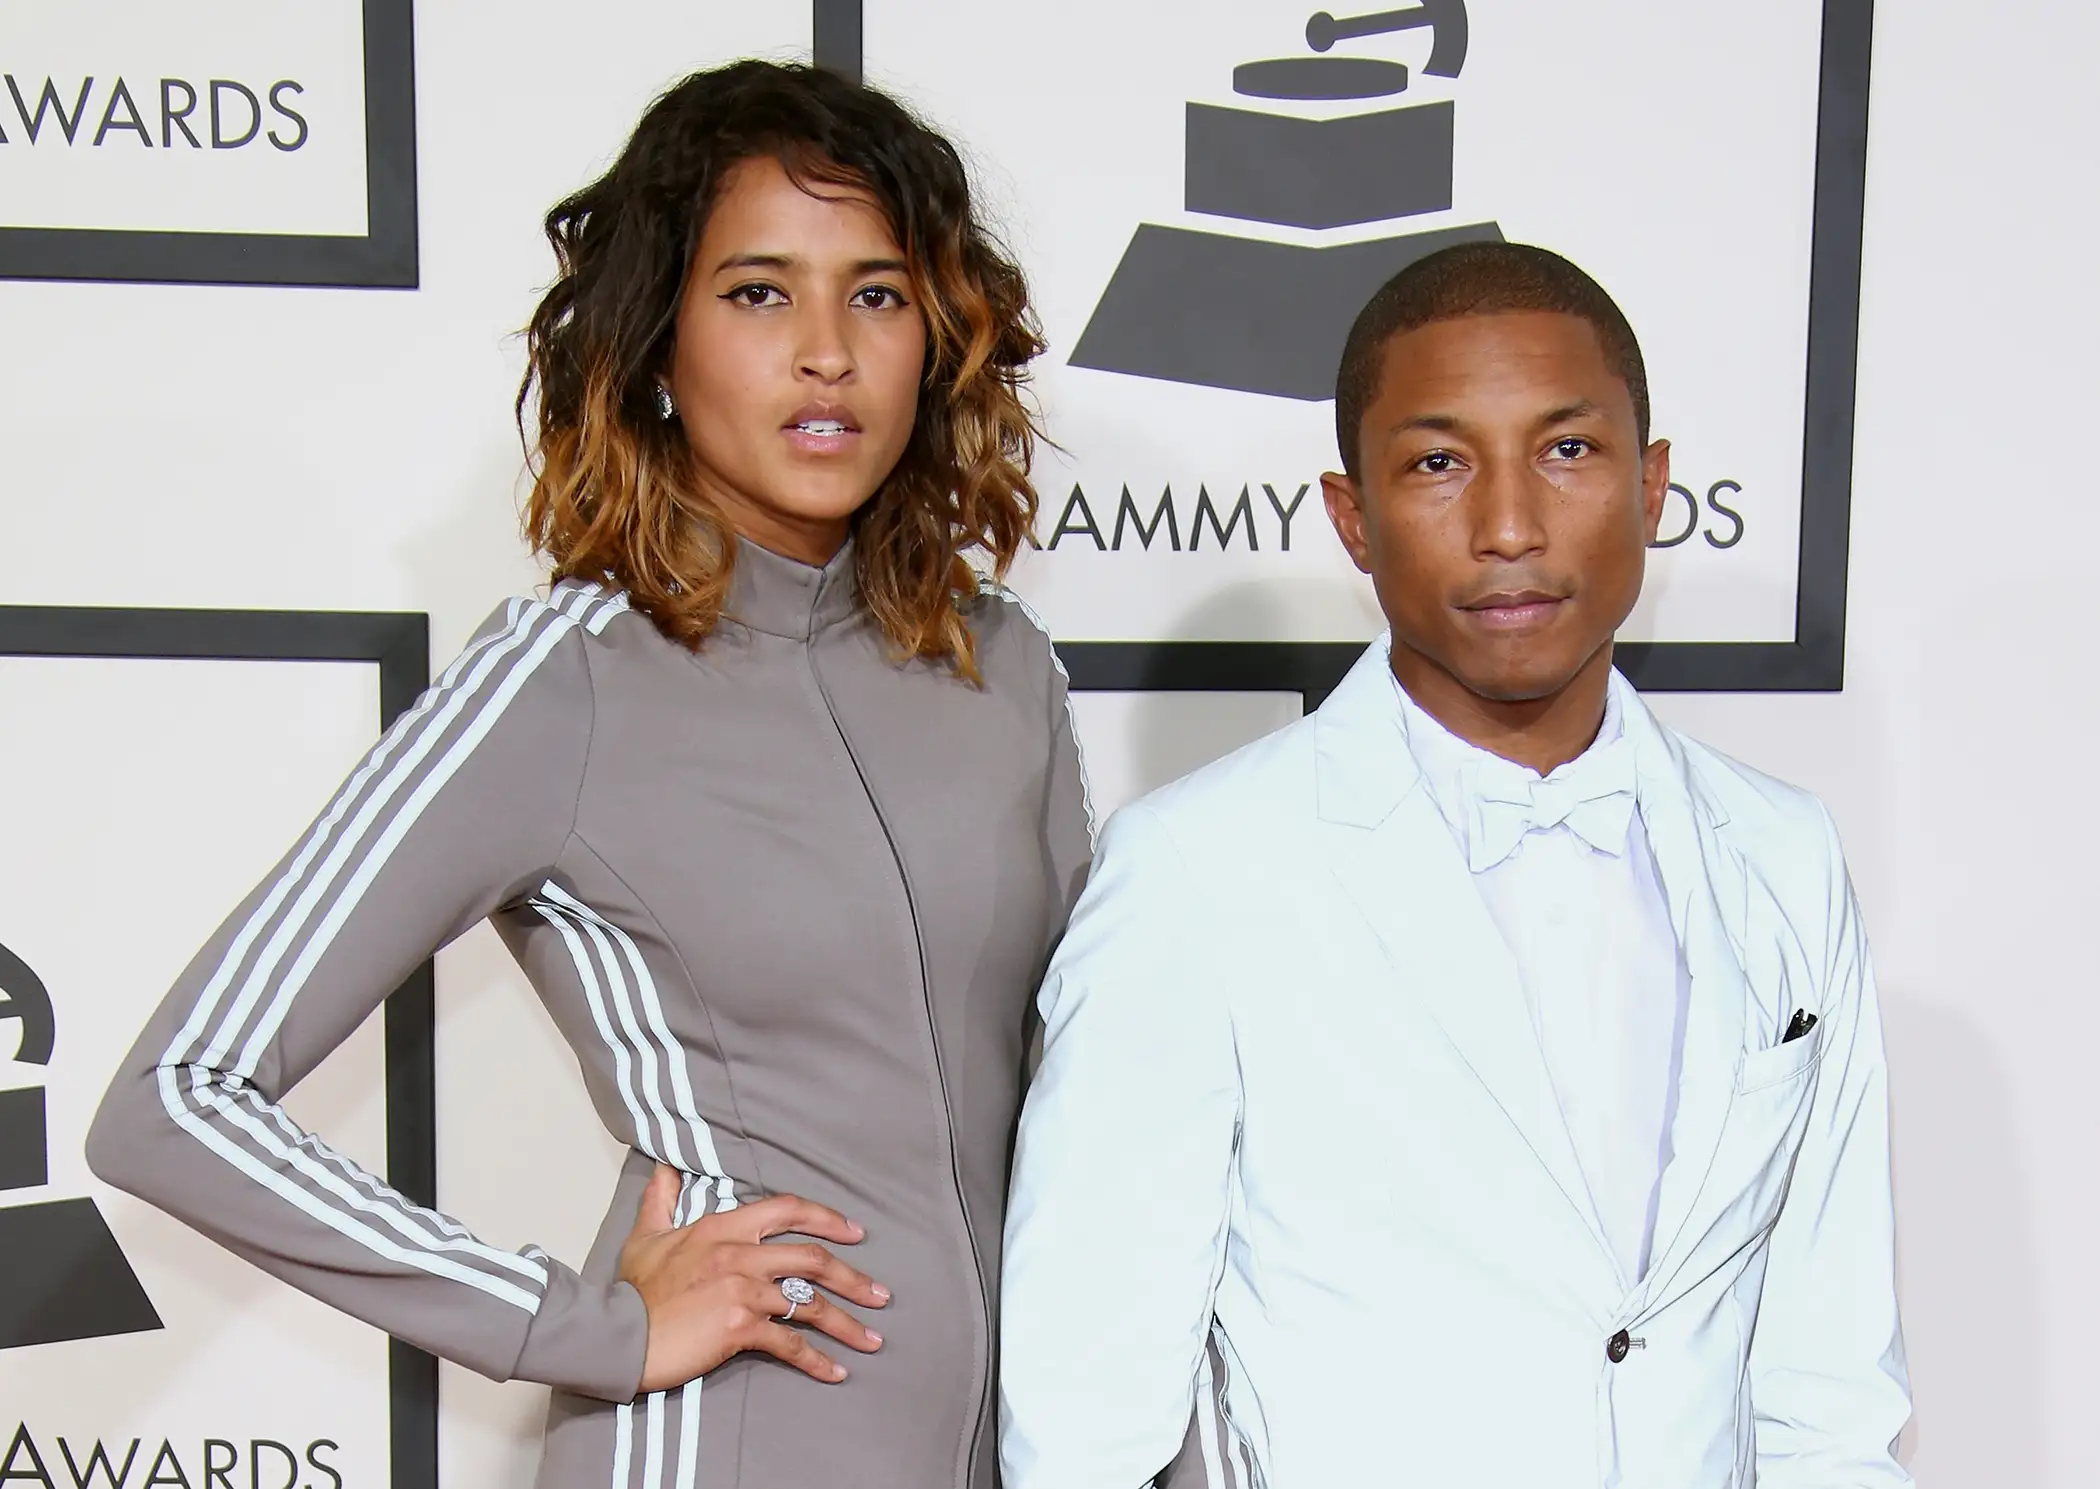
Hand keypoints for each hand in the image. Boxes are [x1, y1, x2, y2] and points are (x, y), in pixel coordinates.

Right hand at [619, 1165, 887, 1391]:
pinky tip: (835, 1371)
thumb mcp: (646, 1236)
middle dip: (853, 1277)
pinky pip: (790, 1343)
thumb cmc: (632, 1291)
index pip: (788, 1210)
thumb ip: (661, 1199)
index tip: (854, 1232)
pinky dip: (817, 1360)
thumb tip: (665, 1168)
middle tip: (879, 1294)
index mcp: (723, 1227)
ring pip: (810, 1302)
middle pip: (812, 1258)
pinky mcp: (741, 1327)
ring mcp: (742, 1289)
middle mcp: (740, 1253)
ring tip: (871, 1338)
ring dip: (847, 1323)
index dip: (826, 1219)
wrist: (618, 1334)